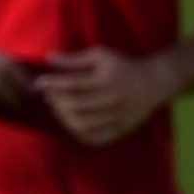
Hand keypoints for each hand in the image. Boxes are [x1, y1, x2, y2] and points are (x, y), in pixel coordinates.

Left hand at [33, 47, 174, 146]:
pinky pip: (95, 138)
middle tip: (48, 96)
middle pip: (75, 106)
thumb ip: (74, 59)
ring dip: (64, 118)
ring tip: (58, 109)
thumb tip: (48, 59)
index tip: (39, 83)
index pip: (73, 84)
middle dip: (56, 101)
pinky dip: (79, 134)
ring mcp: (117, 117)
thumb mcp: (100, 55)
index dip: (53, 84)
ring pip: (82, 124)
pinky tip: (72, 124)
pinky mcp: (120, 130)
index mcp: (106, 80)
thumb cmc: (123, 65)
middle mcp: (112, 100)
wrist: (154, 83)